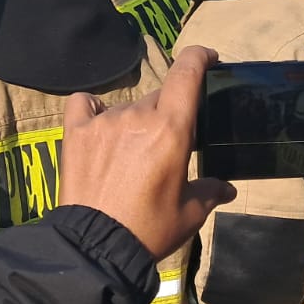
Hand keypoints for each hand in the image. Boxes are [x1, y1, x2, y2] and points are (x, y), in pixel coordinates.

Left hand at [59, 45, 236, 259]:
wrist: (96, 246)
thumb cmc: (150, 228)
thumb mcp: (190, 213)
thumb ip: (210, 191)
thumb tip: (227, 187)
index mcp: (171, 129)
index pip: (186, 74)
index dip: (199, 57)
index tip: (208, 58)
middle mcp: (137, 115)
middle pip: (158, 96)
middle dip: (168, 113)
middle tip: (167, 143)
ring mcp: (103, 121)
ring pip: (126, 106)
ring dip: (134, 121)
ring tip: (131, 155)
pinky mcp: (75, 131)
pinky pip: (84, 104)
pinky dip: (93, 109)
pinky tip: (97, 126)